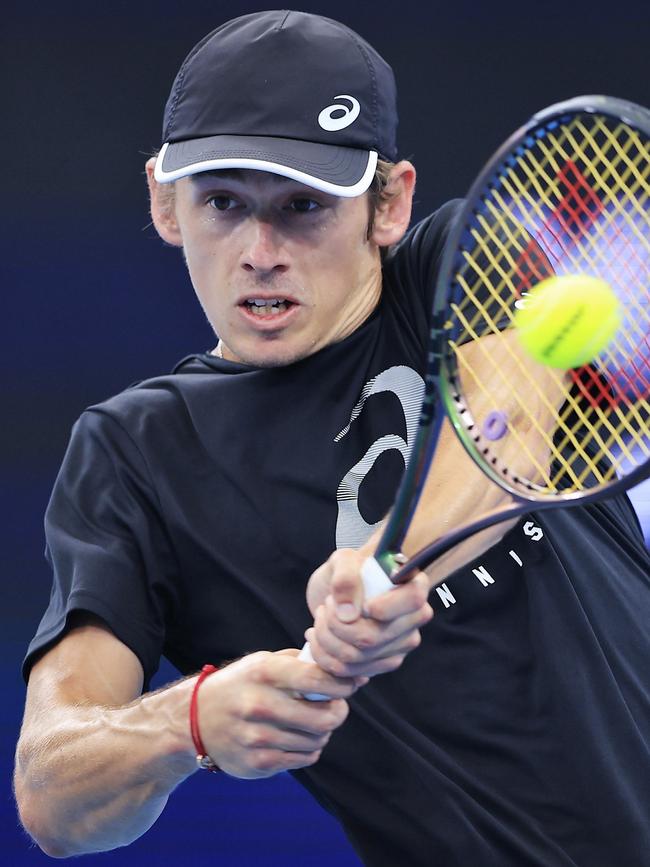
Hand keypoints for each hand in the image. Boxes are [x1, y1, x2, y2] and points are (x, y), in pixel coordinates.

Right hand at [195, 650, 361, 778]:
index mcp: (264, 672)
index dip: (342, 683)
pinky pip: (304, 758)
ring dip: (322, 731)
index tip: (349, 684)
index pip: (318, 678)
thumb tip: (351, 672)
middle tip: (336, 706)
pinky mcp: (257, 763)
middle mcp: (260, 704)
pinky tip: (297, 737)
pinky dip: (309, 749)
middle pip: (326, 716)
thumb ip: (303, 664)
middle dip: (339, 711)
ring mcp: (257, 737)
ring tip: (311, 721)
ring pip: (318, 740)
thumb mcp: (264, 662)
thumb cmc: (242, 684)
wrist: (195, 719)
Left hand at [305, 549, 432, 678]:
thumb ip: (346, 577)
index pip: (413, 599)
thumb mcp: (343, 560)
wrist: (343, 591)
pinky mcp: (381, 663)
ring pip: (357, 657)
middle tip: (325, 606)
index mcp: (413, 585)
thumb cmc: (349, 570)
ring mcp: (399, 645)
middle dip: (336, 624)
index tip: (362, 604)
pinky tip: (319, 635)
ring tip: (320, 618)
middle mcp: (413, 619)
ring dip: (326, 639)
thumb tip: (348, 614)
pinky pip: (350, 671)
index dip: (385, 606)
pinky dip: (325, 656)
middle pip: (374, 637)